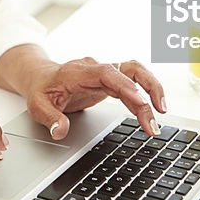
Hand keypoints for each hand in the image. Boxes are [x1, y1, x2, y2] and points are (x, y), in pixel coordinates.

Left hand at [24, 58, 166, 140]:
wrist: (41, 76)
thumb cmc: (41, 89)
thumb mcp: (37, 106)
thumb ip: (50, 118)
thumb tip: (60, 131)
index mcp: (78, 71)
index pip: (107, 74)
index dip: (125, 86)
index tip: (140, 102)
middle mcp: (95, 68)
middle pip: (128, 71)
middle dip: (146, 92)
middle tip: (155, 119)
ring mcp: (105, 72)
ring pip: (136, 72)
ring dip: (152, 89)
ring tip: (161, 113)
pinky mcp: (111, 79)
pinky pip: (134, 81)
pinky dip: (146, 93)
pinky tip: (153, 109)